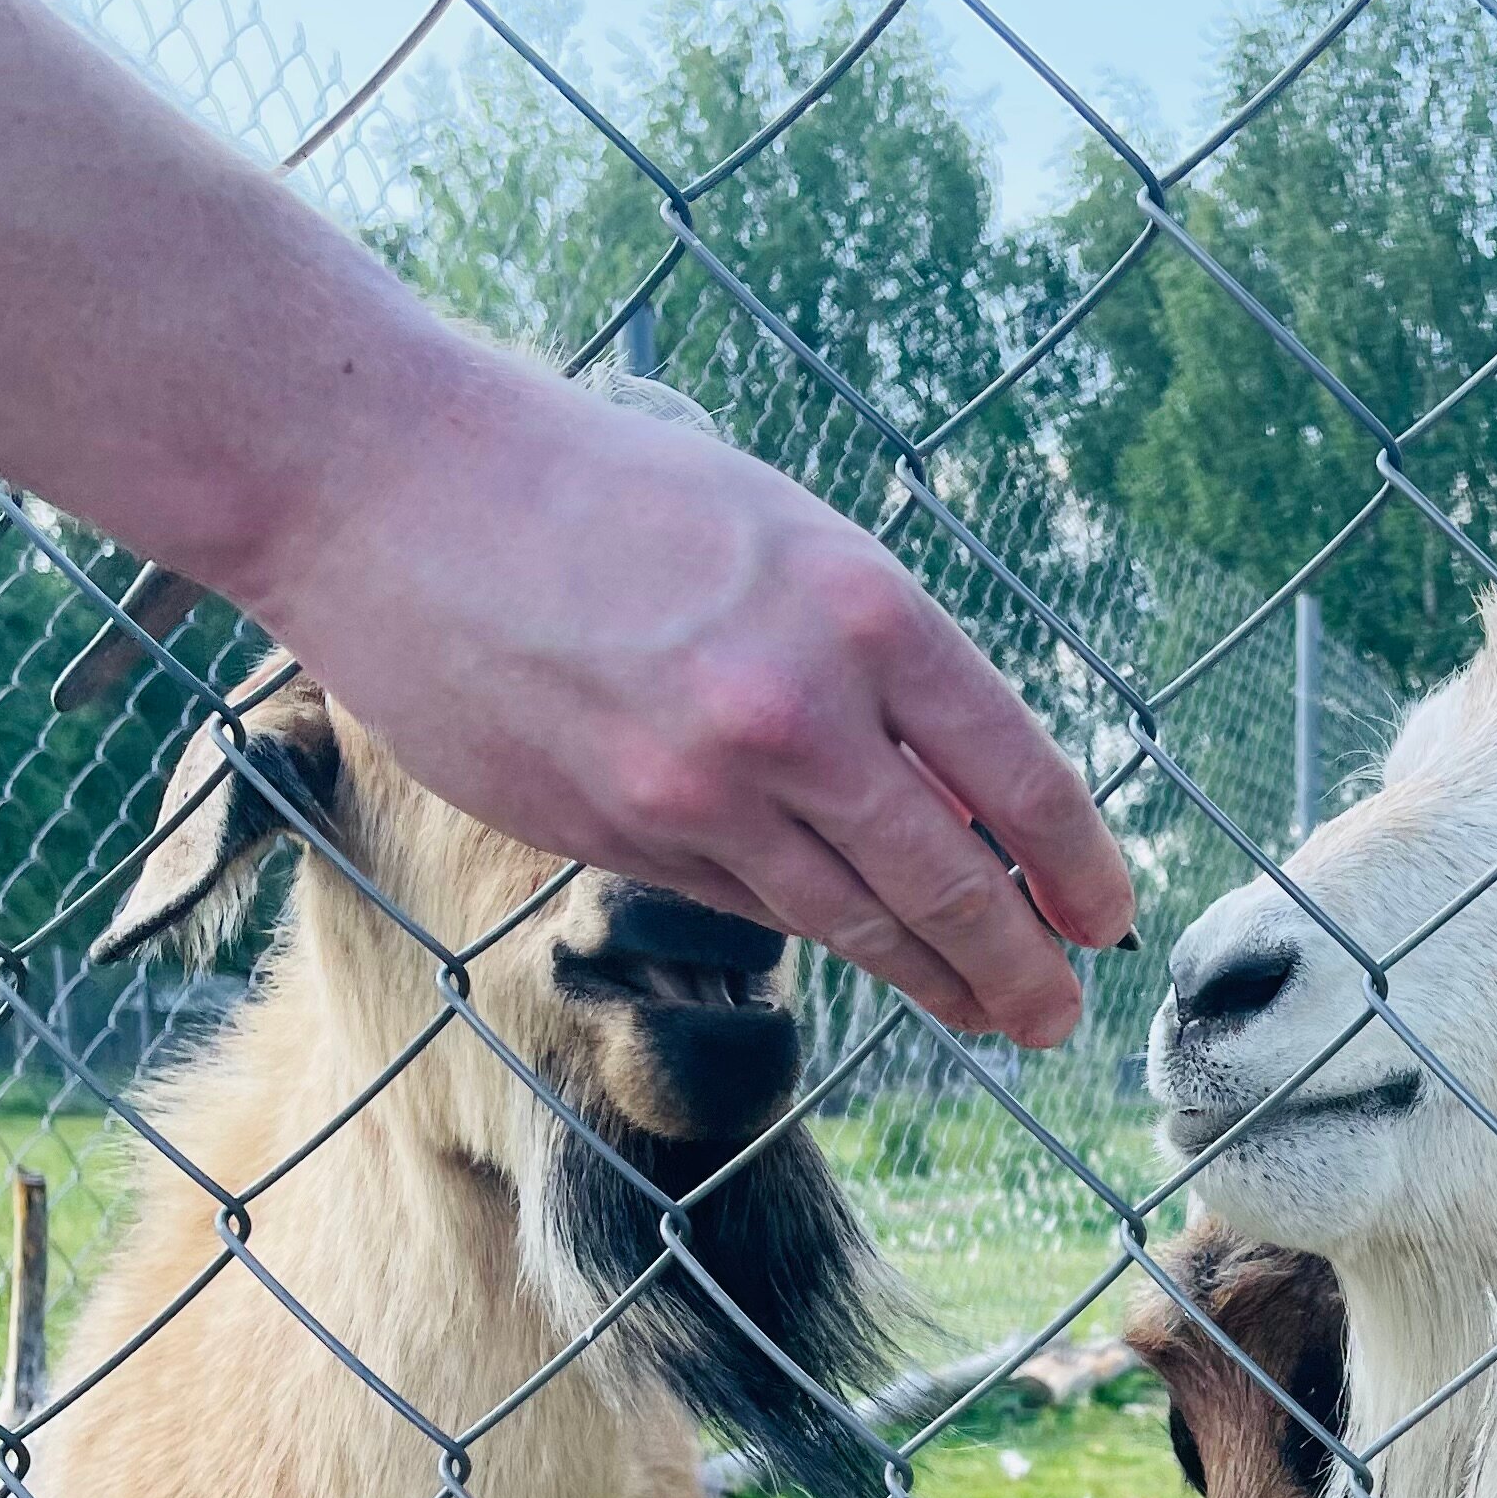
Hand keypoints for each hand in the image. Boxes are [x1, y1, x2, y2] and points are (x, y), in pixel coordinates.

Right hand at [234, 357, 1133, 1044]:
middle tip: (1058, 1011)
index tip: (1105, 918)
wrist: (391, 484)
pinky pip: (750, 905)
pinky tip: (860, 950)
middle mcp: (800, 709)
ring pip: (856, 919)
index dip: (1076, 866)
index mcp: (865, 609)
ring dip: (936, 980)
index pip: (1020, 773)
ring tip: (987, 1013)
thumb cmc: (596, 488)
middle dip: (1021, 965)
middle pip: (953, 881)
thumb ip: (877, 662)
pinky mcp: (623, 834)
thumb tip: (966, 793)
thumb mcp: (781, 536)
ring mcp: (706, 787)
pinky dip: (815, 930)